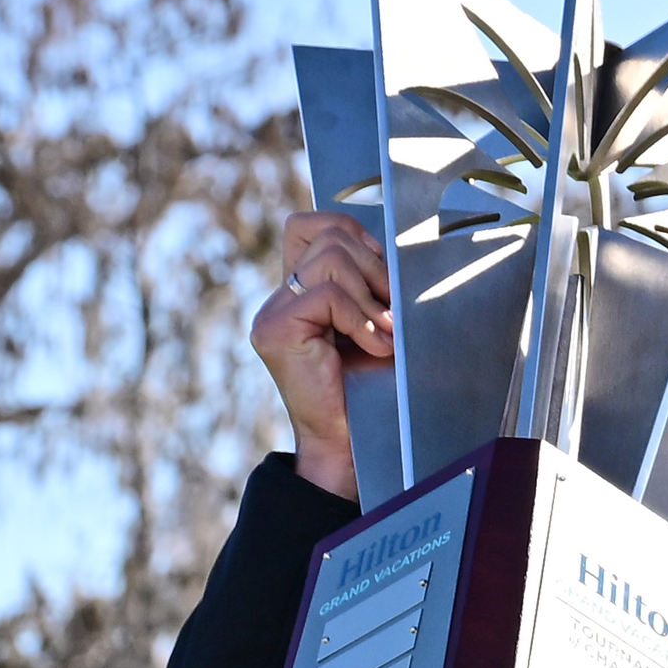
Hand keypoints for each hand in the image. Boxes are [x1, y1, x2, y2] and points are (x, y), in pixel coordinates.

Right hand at [250, 211, 395, 500]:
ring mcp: (272, 312)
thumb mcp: (375, 322)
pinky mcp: (275, 330)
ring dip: (371, 297)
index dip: (353, 234)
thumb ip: (371, 283)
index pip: (314, 224)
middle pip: (329, 235)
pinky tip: (374, 348)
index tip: (383, 278)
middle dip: (375, 267)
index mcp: (300, 290)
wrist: (351, 443)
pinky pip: (327, 293)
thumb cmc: (370, 389)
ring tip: (384, 334)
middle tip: (393, 312)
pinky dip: (361, 319)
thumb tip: (395, 246)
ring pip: (330, 259)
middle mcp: (280, 297)